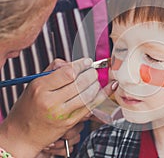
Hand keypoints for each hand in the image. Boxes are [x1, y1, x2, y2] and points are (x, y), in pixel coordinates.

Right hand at [0, 58, 114, 156]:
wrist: (23, 134)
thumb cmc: (28, 107)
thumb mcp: (34, 84)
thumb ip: (53, 70)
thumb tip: (72, 62)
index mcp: (41, 88)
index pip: (68, 72)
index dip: (81, 64)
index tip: (87, 61)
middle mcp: (51, 101)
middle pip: (80, 83)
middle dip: (91, 74)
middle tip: (92, 71)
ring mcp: (62, 114)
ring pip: (88, 95)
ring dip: (97, 84)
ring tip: (95, 80)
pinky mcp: (70, 123)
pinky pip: (90, 107)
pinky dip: (102, 96)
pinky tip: (108, 88)